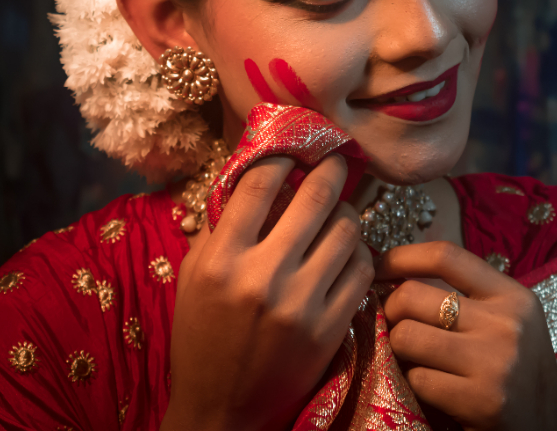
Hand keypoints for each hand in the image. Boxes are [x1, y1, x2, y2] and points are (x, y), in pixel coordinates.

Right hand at [160, 154, 374, 430]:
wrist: (222, 410)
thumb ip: (221, 229)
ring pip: (347, 230)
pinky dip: (359, 253)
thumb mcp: (194, 279)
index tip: (292, 152)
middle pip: (316, 197)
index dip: (281, 157)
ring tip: (339, 213)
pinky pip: (363, 270)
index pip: (260, 183)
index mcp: (222, 260)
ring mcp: (302, 304)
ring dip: (347, 213)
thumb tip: (254, 176)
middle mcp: (262, 277)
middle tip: (335, 160)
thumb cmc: (201, 338)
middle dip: (331, 169)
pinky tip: (347, 252)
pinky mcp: (332, 328)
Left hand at [376, 242, 556, 430]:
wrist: (550, 427)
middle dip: (391, 311)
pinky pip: (417, 379)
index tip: (379, 267)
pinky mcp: (479, 400)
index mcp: (512, 296)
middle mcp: (505, 322)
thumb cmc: (520, 370)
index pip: (446, 257)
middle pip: (413, 296)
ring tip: (414, 358)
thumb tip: (398, 276)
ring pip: (406, 337)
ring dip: (399, 350)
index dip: (402, 256)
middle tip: (397, 325)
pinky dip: (415, 383)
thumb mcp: (508, 322)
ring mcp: (493, 362)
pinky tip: (432, 388)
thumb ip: (467, 298)